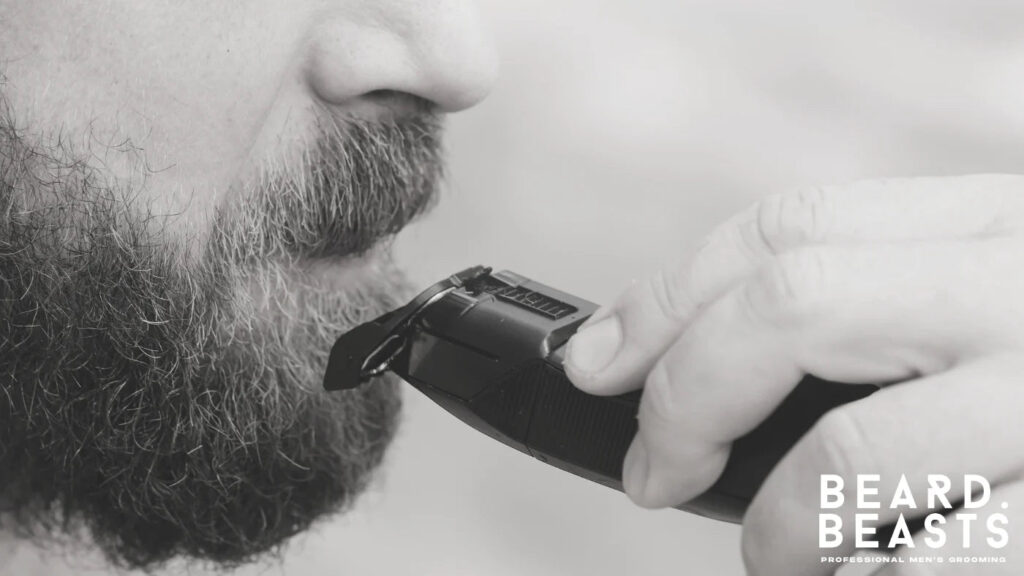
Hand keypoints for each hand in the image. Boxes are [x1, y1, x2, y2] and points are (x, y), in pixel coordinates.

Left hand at [564, 175, 1023, 574]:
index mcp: (989, 229)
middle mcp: (1017, 289)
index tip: (597, 360)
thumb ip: (874, 312)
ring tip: (779, 558)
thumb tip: (694, 364)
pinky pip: (934, 558)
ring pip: (849, 450)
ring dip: (780, 524)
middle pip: (789, 301)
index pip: (792, 226)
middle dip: (688, 398)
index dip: (668, 295)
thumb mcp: (988, 305)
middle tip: (652, 478)